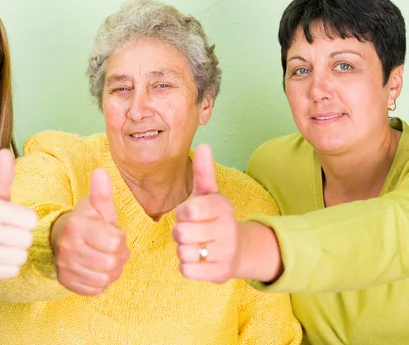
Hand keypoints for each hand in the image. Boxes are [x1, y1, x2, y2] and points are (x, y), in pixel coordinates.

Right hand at [0, 149, 37, 278]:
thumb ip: (4, 175)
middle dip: (22, 236)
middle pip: (27, 239)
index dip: (26, 220)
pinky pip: (12, 271)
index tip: (14, 218)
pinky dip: (9, 266)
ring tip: (4, 244)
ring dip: (17, 252)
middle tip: (9, 232)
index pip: (31, 220)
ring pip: (21, 257)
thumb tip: (5, 151)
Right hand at [51, 168, 129, 294]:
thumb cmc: (86, 220)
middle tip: (113, 248)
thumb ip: (102, 192)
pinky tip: (97, 268)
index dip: (120, 238)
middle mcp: (67, 247)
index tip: (113, 233)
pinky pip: (95, 290)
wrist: (62, 237)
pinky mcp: (65, 281)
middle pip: (112, 262)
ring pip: (105, 278)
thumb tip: (101, 172)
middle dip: (119, 256)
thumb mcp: (96, 206)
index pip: (115, 241)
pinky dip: (102, 282)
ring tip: (107, 258)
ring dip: (112, 270)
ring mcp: (64, 266)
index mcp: (76, 225)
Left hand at [172, 144, 240, 283]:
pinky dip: (187, 266)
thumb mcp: (209, 194)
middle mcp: (227, 229)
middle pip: (181, 233)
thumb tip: (204, 144)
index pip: (188, 210)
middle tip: (192, 231)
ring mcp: (226, 252)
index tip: (189, 214)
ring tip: (197, 245)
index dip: (182, 213)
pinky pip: (187, 271)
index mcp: (222, 207)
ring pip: (183, 252)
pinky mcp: (220, 273)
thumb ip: (203, 171)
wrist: (237, 250)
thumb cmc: (214, 218)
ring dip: (184, 250)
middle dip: (180, 233)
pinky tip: (199, 260)